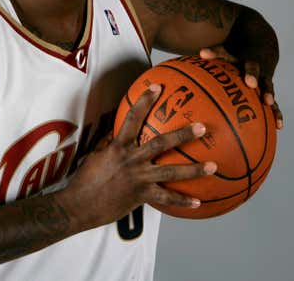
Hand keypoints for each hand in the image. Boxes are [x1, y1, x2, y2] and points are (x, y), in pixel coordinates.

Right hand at [61, 85, 216, 228]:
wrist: (79, 206)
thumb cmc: (85, 179)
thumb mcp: (96, 154)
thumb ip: (110, 141)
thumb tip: (118, 127)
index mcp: (119, 146)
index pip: (133, 118)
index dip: (145, 101)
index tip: (158, 87)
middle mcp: (132, 160)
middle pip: (162, 144)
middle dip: (183, 134)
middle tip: (202, 127)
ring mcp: (138, 179)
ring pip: (171, 172)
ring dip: (194, 170)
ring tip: (214, 166)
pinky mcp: (141, 197)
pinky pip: (166, 199)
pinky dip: (182, 201)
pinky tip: (198, 202)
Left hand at [200, 45, 283, 128]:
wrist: (261, 49)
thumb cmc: (237, 53)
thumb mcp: (228, 50)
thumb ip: (216, 53)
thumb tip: (201, 54)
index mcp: (249, 62)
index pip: (248, 66)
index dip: (249, 73)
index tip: (250, 83)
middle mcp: (260, 72)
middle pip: (261, 78)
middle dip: (260, 86)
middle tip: (254, 88)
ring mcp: (265, 82)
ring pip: (269, 90)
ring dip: (269, 98)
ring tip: (269, 106)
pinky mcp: (267, 92)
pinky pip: (274, 104)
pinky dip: (276, 114)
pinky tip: (278, 126)